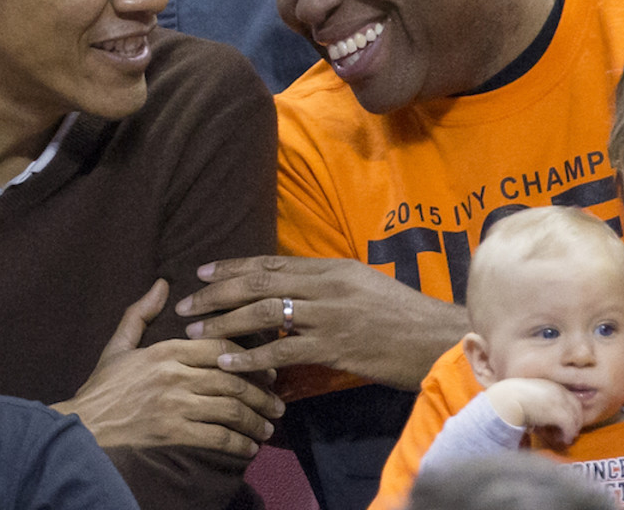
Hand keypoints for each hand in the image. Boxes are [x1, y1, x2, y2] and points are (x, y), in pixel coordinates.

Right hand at [51, 279, 284, 457]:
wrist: (83, 426)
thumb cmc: (102, 386)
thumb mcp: (118, 344)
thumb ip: (141, 313)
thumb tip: (162, 283)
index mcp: (166, 350)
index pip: (220, 345)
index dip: (248, 355)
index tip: (264, 368)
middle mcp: (175, 374)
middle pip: (232, 378)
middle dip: (261, 392)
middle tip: (277, 403)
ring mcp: (175, 404)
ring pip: (230, 408)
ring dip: (256, 419)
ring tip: (268, 427)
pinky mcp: (173, 433)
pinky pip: (217, 437)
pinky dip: (239, 442)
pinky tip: (249, 447)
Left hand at [175, 256, 468, 390]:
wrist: (437, 337)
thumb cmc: (402, 315)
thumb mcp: (363, 286)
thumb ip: (327, 284)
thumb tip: (292, 288)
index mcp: (331, 267)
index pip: (271, 263)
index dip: (233, 267)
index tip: (202, 272)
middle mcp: (325, 285)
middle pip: (259, 282)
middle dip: (217, 292)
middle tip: (186, 302)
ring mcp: (328, 315)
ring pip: (263, 312)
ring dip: (225, 321)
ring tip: (196, 331)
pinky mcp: (333, 346)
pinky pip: (281, 349)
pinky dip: (250, 355)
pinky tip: (227, 361)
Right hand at [485, 378, 582, 447]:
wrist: (505, 399)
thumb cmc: (510, 398)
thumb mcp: (525, 394)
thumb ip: (536, 400)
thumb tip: (537, 416)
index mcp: (549, 384)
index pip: (568, 396)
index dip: (570, 409)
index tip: (566, 420)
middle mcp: (557, 390)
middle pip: (576, 406)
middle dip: (576, 419)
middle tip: (571, 431)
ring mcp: (559, 401)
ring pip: (575, 417)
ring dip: (573, 429)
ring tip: (566, 438)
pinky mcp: (558, 413)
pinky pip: (570, 426)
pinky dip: (569, 434)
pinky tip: (564, 440)